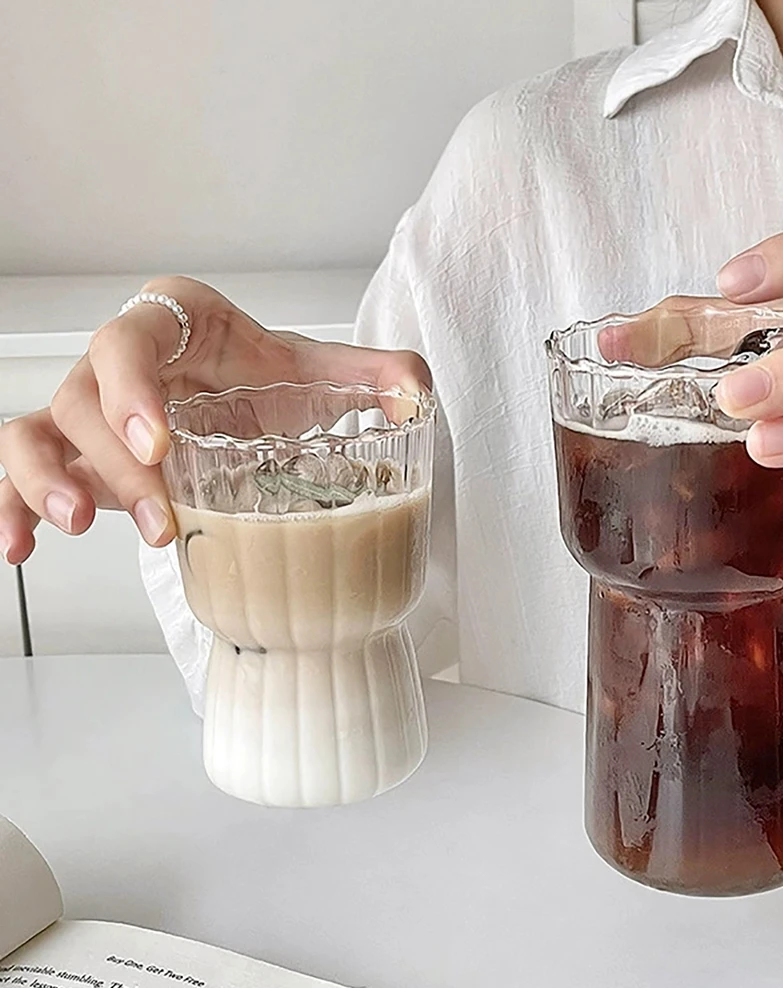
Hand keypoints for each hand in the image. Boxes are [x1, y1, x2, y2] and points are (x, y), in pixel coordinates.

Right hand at [0, 276, 430, 563]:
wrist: (242, 398)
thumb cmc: (266, 378)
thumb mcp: (317, 375)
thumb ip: (373, 376)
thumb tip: (420, 392)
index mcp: (172, 323)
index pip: (130, 338)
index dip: (134, 387)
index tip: (163, 442)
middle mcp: (118, 360)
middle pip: (84, 398)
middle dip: (119, 463)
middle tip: (162, 519)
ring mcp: (88, 406)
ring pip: (37, 429)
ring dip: (47, 479)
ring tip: (76, 527)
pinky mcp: (73, 450)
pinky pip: (16, 466)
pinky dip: (10, 502)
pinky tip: (17, 547)